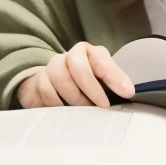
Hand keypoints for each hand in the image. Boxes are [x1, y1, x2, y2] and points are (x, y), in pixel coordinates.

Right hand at [17, 43, 134, 108]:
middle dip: (91, 88)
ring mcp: (52, 67)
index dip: (114, 75)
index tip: (128, 92)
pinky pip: (44, 91)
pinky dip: (56, 104)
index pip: (101, 59)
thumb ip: (111, 83)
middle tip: (102, 106)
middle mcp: (70, 56)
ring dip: (73, 98)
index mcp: (89, 53)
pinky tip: (64, 112)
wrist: (50, 81)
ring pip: (59, 77)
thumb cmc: (81, 82)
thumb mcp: (99, 79)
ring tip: (82, 111)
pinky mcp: (37, 81)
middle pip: (78, 65)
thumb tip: (128, 94)